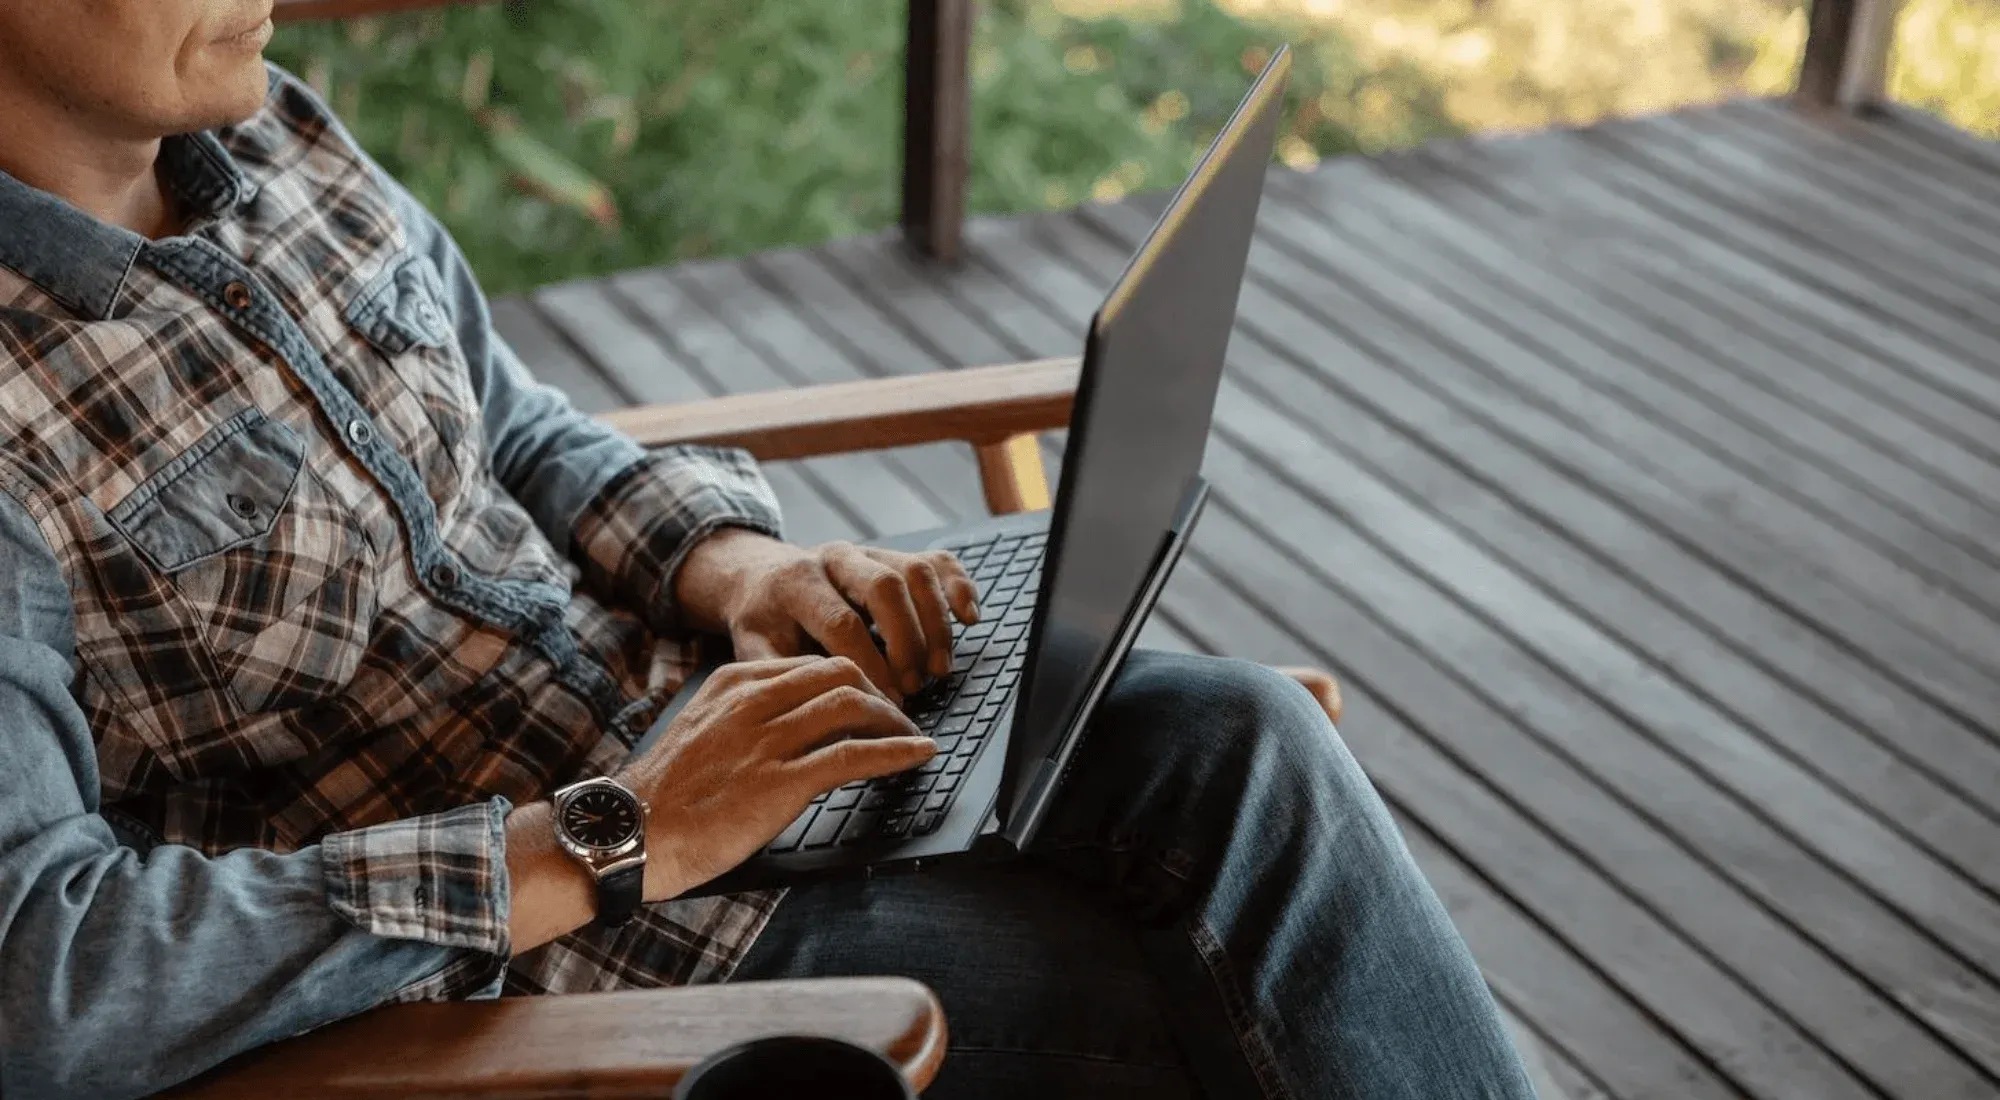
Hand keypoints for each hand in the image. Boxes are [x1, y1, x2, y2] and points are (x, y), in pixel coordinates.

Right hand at [616, 656, 934, 898]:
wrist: (630, 832)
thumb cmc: (663, 795)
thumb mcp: (703, 731)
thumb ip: (744, 717)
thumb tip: (790, 724)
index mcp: (734, 683)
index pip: (813, 663)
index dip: (853, 679)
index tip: (873, 697)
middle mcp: (754, 702)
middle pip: (841, 673)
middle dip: (882, 691)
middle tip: (900, 716)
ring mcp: (768, 741)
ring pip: (853, 705)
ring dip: (895, 719)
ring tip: (912, 735)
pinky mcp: (780, 783)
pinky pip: (854, 755)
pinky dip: (897, 751)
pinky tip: (918, 754)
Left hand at [675, 529, 980, 700]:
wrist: (761, 579)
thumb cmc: (763, 622)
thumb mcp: (753, 647)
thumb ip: (779, 673)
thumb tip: (820, 706)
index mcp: (797, 581)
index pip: (843, 622)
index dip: (869, 666)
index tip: (884, 701)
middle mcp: (836, 558)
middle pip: (885, 587)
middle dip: (906, 642)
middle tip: (914, 686)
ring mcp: (870, 552)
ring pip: (916, 572)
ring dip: (936, 624)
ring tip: (939, 669)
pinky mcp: (895, 554)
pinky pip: (937, 560)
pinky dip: (959, 587)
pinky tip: (969, 618)